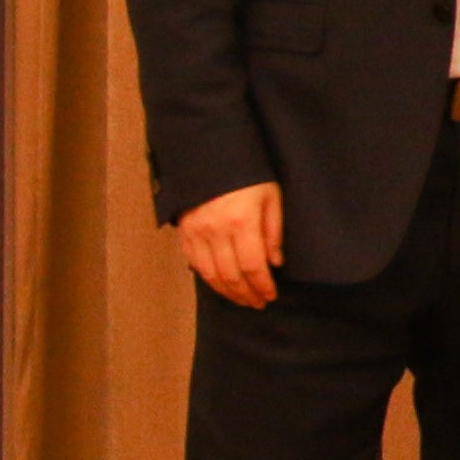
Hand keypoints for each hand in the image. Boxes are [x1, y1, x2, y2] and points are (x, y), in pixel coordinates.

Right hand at [177, 182, 284, 310]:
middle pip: (230, 275)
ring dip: (227, 291)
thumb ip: (274, 231)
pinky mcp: (184, 232)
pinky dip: (208, 279)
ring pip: (210, 274)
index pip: (252, 266)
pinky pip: (195, 263)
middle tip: (258, 303)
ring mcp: (196, 233)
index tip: (270, 296)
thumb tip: (275, 263)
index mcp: (241, 222)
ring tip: (242, 299)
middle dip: (246, 293)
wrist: (210, 156)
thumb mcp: (271, 196)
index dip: (262, 285)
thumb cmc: (248, 174)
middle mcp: (215, 231)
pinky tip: (220, 285)